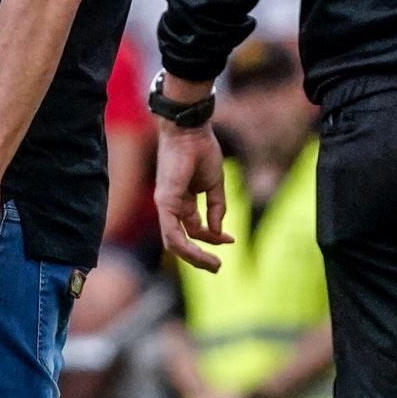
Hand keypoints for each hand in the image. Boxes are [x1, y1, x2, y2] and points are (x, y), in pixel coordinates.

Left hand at [155, 122, 232, 270]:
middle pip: (182, 241)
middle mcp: (171, 206)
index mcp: (182, 201)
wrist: (191, 130)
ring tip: (214, 266)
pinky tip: (201, 253)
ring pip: (175, 243)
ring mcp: (165, 205)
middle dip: (199, 257)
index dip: (213, 238)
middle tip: (217, 267)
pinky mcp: (165, 201)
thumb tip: (218, 231)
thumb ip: (217, 207)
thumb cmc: (201, 150)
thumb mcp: (214, 184)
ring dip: (194, 258)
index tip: (232, 240)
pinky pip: (171, 232)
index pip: (194, 229)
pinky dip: (185, 247)